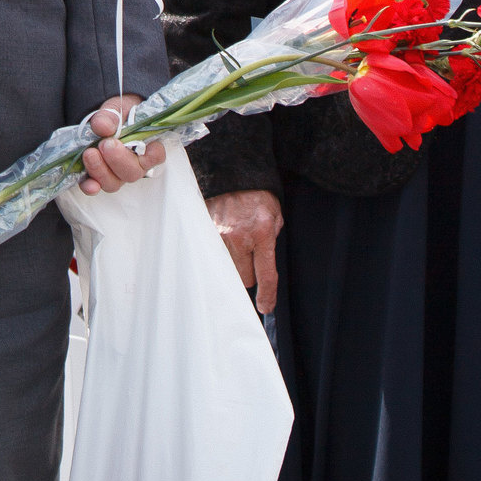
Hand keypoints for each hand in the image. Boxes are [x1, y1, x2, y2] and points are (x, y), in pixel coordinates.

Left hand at [77, 95, 162, 193]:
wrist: (101, 120)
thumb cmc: (117, 115)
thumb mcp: (116, 108)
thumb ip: (111, 116)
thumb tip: (102, 127)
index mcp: (146, 147)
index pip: (156, 156)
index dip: (152, 155)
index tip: (141, 145)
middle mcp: (133, 165)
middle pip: (132, 173)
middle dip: (118, 160)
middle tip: (105, 144)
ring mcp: (116, 174)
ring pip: (114, 183)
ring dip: (101, 171)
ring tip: (90, 153)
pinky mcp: (98, 177)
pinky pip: (95, 186)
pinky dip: (90, 186)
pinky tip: (87, 184)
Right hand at [207, 188, 281, 312]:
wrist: (231, 173)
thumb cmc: (256, 194)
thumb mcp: (274, 215)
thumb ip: (272, 239)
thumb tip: (264, 264)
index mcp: (261, 233)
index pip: (266, 275)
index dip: (267, 296)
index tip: (265, 307)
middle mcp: (239, 237)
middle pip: (244, 278)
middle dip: (249, 273)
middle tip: (250, 256)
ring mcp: (219, 236)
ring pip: (228, 270)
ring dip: (233, 264)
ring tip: (236, 246)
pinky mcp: (206, 233)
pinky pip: (213, 257)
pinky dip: (218, 254)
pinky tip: (223, 242)